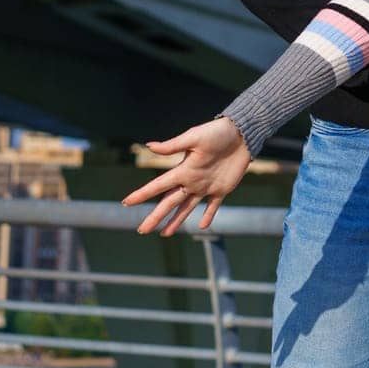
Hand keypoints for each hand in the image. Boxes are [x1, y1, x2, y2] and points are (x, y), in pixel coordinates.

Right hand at [121, 118, 250, 235]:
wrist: (242, 133)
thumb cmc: (217, 132)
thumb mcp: (194, 137)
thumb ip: (173, 145)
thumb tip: (149, 145)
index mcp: (183, 170)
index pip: (158, 185)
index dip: (143, 194)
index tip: (126, 203)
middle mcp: (191, 181)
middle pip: (169, 203)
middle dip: (155, 217)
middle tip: (142, 230)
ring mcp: (206, 186)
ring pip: (187, 208)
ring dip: (176, 221)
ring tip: (164, 234)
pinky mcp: (222, 189)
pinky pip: (213, 206)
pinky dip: (208, 216)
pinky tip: (201, 227)